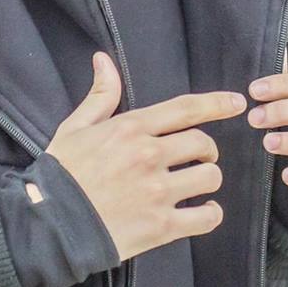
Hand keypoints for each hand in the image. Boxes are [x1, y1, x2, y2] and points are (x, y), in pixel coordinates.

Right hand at [41, 52, 247, 261]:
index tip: (236, 103)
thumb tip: (103, 59)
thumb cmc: (63, 172)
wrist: (51, 222)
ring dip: (208, 179)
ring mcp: (157, 192)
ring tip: (196, 184)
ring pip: (210, 178)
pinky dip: (210, 214)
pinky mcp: (162, 227)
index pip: (184, 109)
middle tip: (198, 157)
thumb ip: (100, 94)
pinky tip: (200, 211)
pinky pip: (206, 218)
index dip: (216, 104)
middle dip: (207, 150)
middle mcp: (149, 156)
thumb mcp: (77, 126)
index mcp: (131, 128)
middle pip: (203, 144)